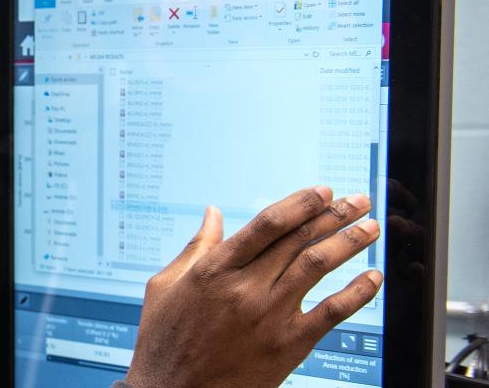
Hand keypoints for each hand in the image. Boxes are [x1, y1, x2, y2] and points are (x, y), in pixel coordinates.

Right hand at [123, 186, 381, 387]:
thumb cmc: (164, 342)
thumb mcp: (165, 286)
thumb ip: (195, 248)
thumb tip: (212, 214)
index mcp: (214, 270)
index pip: (267, 225)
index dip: (300, 204)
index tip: (323, 191)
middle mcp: (245, 289)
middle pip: (299, 240)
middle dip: (334, 215)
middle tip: (358, 200)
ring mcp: (270, 316)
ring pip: (319, 267)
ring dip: (350, 243)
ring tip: (370, 227)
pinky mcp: (289, 345)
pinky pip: (332, 313)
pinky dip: (357, 292)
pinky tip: (372, 278)